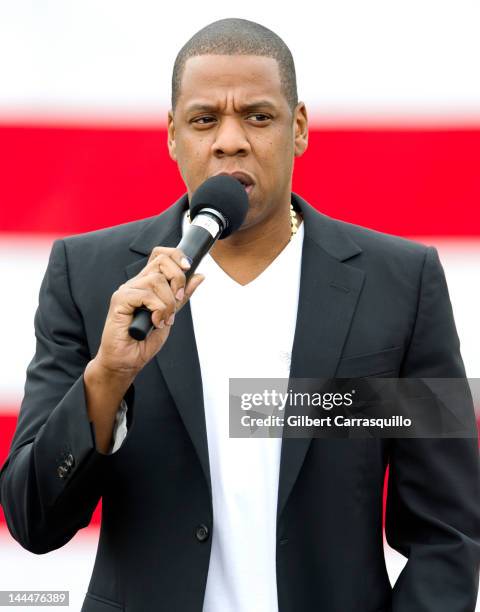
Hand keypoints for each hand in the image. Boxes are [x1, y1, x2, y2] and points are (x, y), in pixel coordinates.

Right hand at [92, 247, 204, 380]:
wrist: (127, 361)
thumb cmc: (143, 341)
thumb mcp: (171, 315)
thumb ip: (182, 296)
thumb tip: (199, 276)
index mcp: (147, 283)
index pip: (161, 255)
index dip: (176, 255)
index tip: (188, 268)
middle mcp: (136, 283)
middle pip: (161, 261)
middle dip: (177, 280)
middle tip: (178, 300)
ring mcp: (127, 290)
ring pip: (156, 280)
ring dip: (168, 302)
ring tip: (164, 319)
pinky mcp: (119, 300)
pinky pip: (145, 294)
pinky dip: (157, 309)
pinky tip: (154, 322)